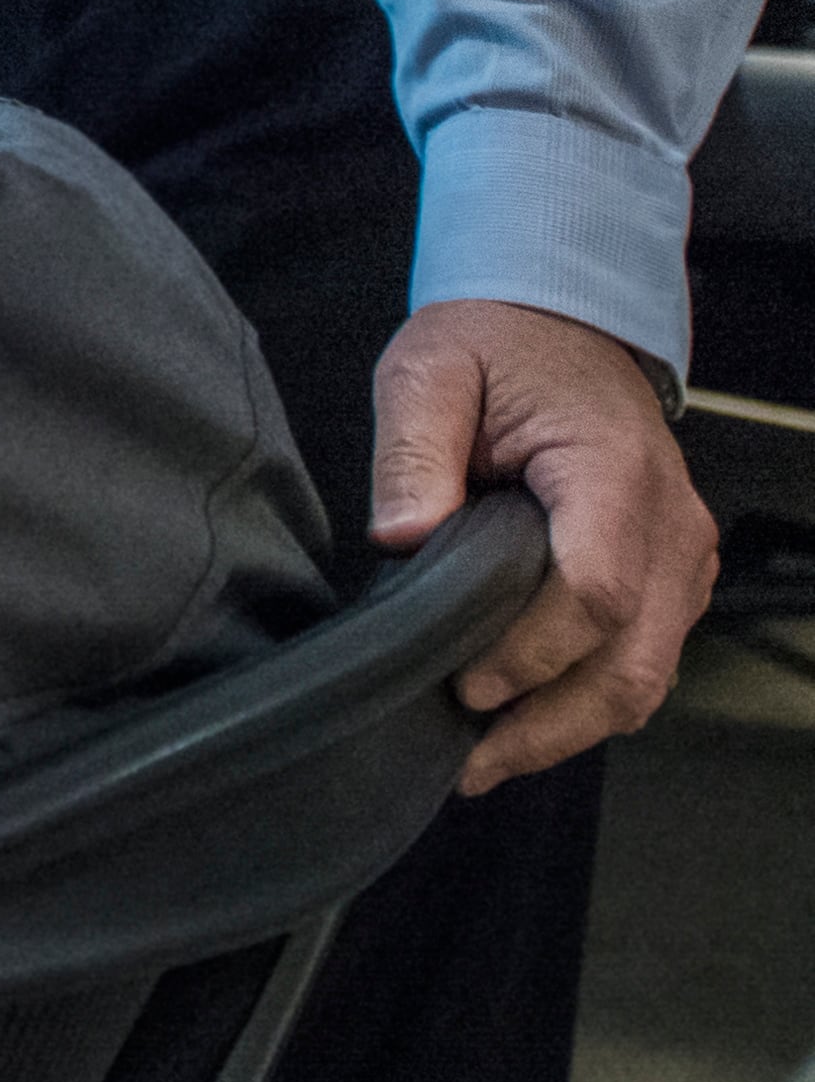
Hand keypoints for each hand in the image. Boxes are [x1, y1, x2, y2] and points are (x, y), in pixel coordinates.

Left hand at [370, 297, 718, 792]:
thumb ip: (414, 449)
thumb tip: (402, 537)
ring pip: (646, 675)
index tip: (465, 680)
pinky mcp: (669, 575)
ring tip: (485, 759)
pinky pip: (644, 658)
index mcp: (612, 469)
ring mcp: (680, 555)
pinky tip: (522, 720)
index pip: (595, 589)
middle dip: (552, 722)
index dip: (531, 651)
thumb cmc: (496, 343)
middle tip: (470, 757)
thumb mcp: (430, 369)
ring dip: (570, 727)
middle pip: (633, 659)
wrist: (560, 322)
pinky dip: (588, 699)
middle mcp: (667, 523)